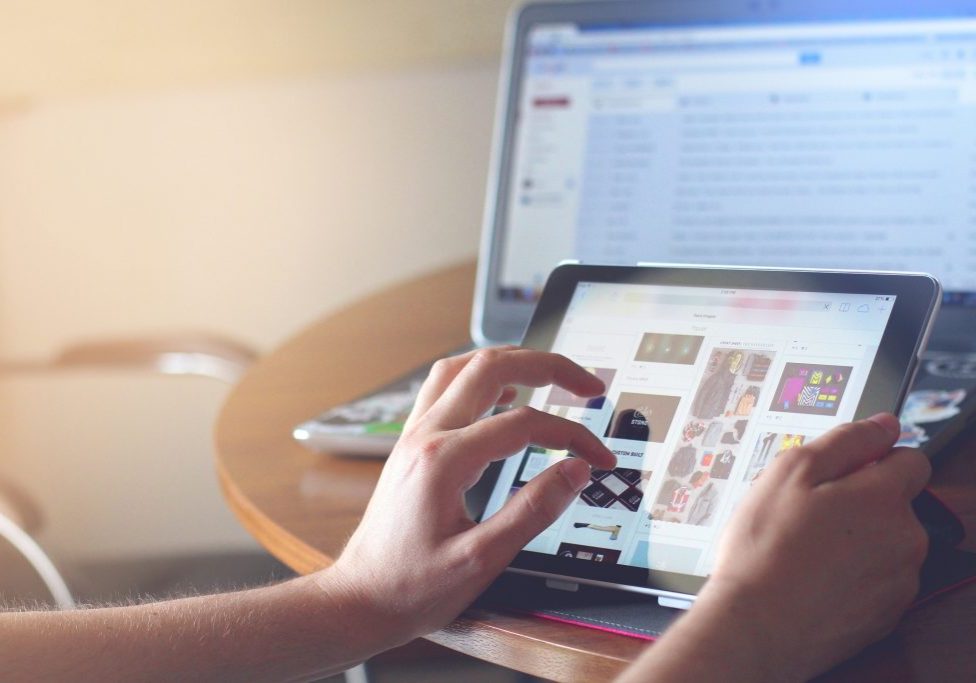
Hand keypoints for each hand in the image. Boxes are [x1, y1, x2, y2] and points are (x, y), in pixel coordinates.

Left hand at [322, 347, 615, 649]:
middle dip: (547, 366)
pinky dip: (481, 378)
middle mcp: (425, 435)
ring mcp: (414, 435)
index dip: (571, 434)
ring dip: (511, 361)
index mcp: (443, 460)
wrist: (360, 599)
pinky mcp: (412, 444)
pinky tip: (503, 394)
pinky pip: (445, 387)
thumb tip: (574, 472)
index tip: (598, 457)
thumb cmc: (411, 586)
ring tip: (549, 374)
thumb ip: (532, 512)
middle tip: (587, 385)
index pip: (523, 424)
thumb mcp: (481, 560)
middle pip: (490, 367)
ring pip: (463, 367)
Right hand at [620, 414, 929, 682]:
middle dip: (861, 500)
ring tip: (807, 547)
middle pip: (896, 502)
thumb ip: (845, 441)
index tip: (841, 471)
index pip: (911, 458)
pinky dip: (855, 574)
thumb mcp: (790, 472)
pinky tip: (816, 575)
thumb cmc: (766, 549)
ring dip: (858, 538)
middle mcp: (906, 538)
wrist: (757, 625)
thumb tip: (883, 425)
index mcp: (884, 497)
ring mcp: (900, 580)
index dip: (873, 458)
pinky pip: (878, 579)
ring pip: (887, 542)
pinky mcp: (887, 613)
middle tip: (809, 512)